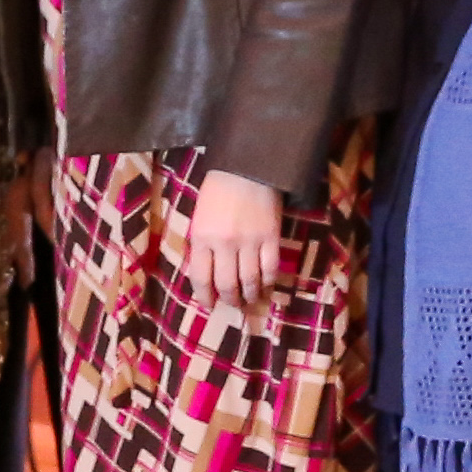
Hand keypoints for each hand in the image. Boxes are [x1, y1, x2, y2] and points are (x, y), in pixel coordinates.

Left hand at [180, 169, 283, 326]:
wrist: (247, 166)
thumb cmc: (218, 190)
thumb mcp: (200, 216)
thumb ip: (202, 244)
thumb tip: (208, 273)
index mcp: (201, 237)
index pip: (201, 277)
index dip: (205, 297)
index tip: (209, 305)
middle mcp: (224, 244)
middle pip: (227, 285)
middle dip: (229, 300)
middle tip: (232, 304)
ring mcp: (249, 242)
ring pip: (250, 282)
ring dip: (250, 296)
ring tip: (250, 300)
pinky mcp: (271, 238)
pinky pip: (271, 269)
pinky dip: (269, 283)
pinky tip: (266, 287)